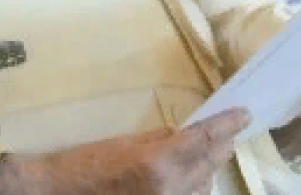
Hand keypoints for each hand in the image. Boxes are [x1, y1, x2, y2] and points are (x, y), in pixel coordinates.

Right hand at [0, 107, 248, 194]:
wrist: (56, 194)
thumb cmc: (84, 164)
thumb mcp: (124, 143)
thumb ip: (161, 140)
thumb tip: (188, 134)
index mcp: (159, 163)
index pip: (205, 138)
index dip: (228, 124)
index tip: (244, 113)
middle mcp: (170, 189)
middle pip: (211, 164)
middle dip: (220, 145)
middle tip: (229, 130)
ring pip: (204, 186)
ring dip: (207, 168)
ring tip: (208, 151)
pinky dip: (194, 187)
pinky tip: (191, 176)